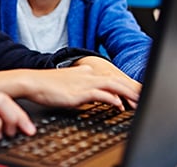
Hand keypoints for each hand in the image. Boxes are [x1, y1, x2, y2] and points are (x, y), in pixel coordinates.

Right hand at [0, 59, 140, 110]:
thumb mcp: (67, 79)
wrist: (32, 82)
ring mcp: (84, 82)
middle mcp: (87, 74)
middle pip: (116, 80)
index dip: (125, 85)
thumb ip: (81, 78)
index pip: (110, 77)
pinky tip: (119, 105)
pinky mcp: (79, 91)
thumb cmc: (46, 84)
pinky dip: (113, 99)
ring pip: (113, 85)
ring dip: (128, 94)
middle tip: (145, 96)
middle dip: (133, 89)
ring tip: (138, 102)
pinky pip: (101, 94)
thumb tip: (92, 77)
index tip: (136, 93)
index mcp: (86, 71)